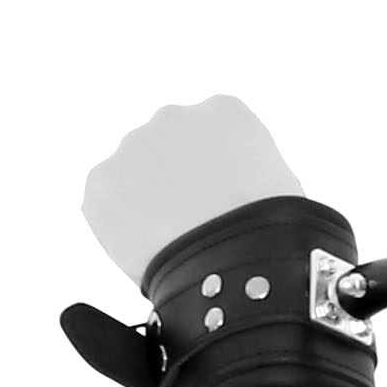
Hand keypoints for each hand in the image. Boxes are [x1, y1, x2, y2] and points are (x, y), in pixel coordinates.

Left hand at [82, 96, 304, 287]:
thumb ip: (250, 171)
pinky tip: (151, 253)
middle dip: (178, 182)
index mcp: (225, 113)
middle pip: (170, 148)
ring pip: (135, 174)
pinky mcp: (102, 183)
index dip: (220, 174)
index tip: (226, 204)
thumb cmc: (275, 239)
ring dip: (148, 203)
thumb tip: (235, 189)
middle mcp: (174, 117)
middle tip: (197, 228)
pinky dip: (121, 229)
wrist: (240, 273)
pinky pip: (106, 205)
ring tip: (176, 247)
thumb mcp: (284, 189)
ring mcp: (133, 146)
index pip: (216, 134)